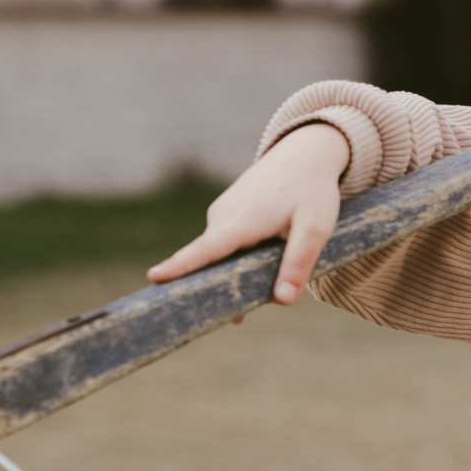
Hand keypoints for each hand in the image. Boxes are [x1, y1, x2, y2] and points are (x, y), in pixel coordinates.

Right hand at [148, 123, 351, 305]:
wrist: (304, 153)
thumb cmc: (313, 190)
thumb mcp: (316, 228)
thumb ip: (299, 263)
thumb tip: (283, 300)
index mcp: (244, 220)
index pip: (207, 249)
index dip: (181, 265)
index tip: (154, 277)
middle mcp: (224, 216)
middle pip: (211, 262)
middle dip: (217, 289)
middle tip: (234, 317)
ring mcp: (221, 214)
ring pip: (221, 255)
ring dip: (235, 275)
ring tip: (260, 288)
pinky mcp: (225, 215)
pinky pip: (225, 245)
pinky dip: (237, 260)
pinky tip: (260, 263)